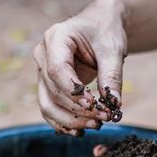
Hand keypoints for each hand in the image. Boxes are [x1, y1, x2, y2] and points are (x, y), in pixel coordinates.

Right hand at [33, 0, 126, 135]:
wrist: (99, 25)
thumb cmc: (105, 31)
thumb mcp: (113, 49)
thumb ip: (112, 76)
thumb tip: (114, 105)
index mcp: (55, 38)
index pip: (57, 70)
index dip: (74, 92)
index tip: (94, 104)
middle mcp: (42, 55)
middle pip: (53, 91)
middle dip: (78, 110)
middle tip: (104, 118)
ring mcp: (42, 72)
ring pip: (47, 105)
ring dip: (70, 120)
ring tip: (96, 125)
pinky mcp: (47, 86)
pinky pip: (50, 109)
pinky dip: (63, 123)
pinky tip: (80, 130)